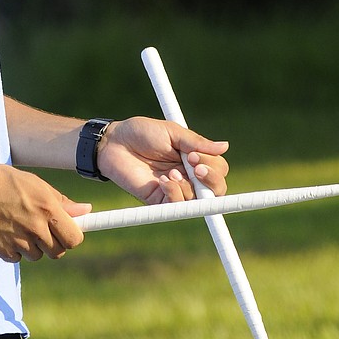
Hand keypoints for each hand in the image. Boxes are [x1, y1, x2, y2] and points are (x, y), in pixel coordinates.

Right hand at [0, 164, 91, 263]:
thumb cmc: (4, 181)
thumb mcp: (35, 184)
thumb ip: (61, 200)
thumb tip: (85, 210)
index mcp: (47, 208)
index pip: (75, 238)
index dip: (73, 236)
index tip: (69, 233)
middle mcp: (35, 227)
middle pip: (58, 251)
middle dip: (54, 242)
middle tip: (42, 229)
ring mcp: (19, 241)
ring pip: (38, 256)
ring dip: (33, 246)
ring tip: (19, 225)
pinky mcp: (3, 251)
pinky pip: (18, 258)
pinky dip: (15, 250)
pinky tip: (6, 232)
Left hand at [96, 116, 228, 204]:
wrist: (113, 142)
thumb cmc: (141, 132)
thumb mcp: (171, 132)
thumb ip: (196, 142)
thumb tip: (225, 146)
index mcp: (194, 158)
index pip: (218, 169)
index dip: (214, 167)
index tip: (195, 156)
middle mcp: (188, 175)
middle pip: (216, 189)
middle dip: (211, 181)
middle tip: (194, 167)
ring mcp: (174, 188)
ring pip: (198, 200)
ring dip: (188, 186)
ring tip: (170, 172)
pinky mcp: (158, 199)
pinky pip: (176, 206)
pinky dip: (174, 194)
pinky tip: (163, 181)